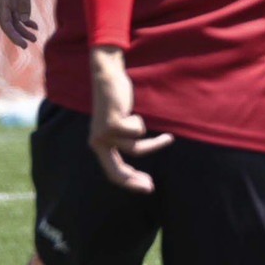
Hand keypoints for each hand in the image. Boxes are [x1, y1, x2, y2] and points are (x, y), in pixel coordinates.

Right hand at [0, 0, 41, 48]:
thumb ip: (24, 2)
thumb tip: (24, 20)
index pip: (5, 22)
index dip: (13, 35)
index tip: (22, 44)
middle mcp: (5, 1)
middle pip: (10, 23)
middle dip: (19, 35)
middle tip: (30, 44)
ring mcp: (11, 0)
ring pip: (16, 19)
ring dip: (24, 29)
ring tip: (35, 38)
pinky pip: (20, 12)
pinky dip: (27, 20)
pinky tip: (35, 26)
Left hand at [88, 48, 169, 192]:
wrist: (107, 78)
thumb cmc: (116, 102)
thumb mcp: (118, 126)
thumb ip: (123, 142)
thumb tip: (140, 164)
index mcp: (98, 146)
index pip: (113, 173)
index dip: (130, 183)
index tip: (147, 186)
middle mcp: (98, 143)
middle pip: (117, 172)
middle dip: (134, 181)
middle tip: (150, 187)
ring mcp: (104, 134)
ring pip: (136, 148)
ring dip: (154, 142)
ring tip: (166, 138)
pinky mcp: (112, 124)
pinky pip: (137, 130)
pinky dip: (139, 121)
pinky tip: (131, 111)